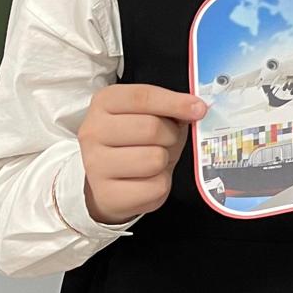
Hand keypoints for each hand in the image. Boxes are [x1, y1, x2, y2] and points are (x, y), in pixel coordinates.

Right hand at [78, 84, 207, 223]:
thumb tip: (197, 109)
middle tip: (166, 140)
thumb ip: (172, 107)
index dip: (175, 102)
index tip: (199, 109)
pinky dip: (160, 184)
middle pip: (151, 128)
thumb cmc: (137, 140)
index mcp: (105, 102)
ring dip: (164, 161)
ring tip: (153, 160)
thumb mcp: (153, 115)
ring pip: (154, 159)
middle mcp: (93, 131)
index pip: (143, 97)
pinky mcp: (106, 195)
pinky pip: (156, 186)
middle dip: (170, 135)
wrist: (112, 180)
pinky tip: (146, 180)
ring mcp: (95, 165)